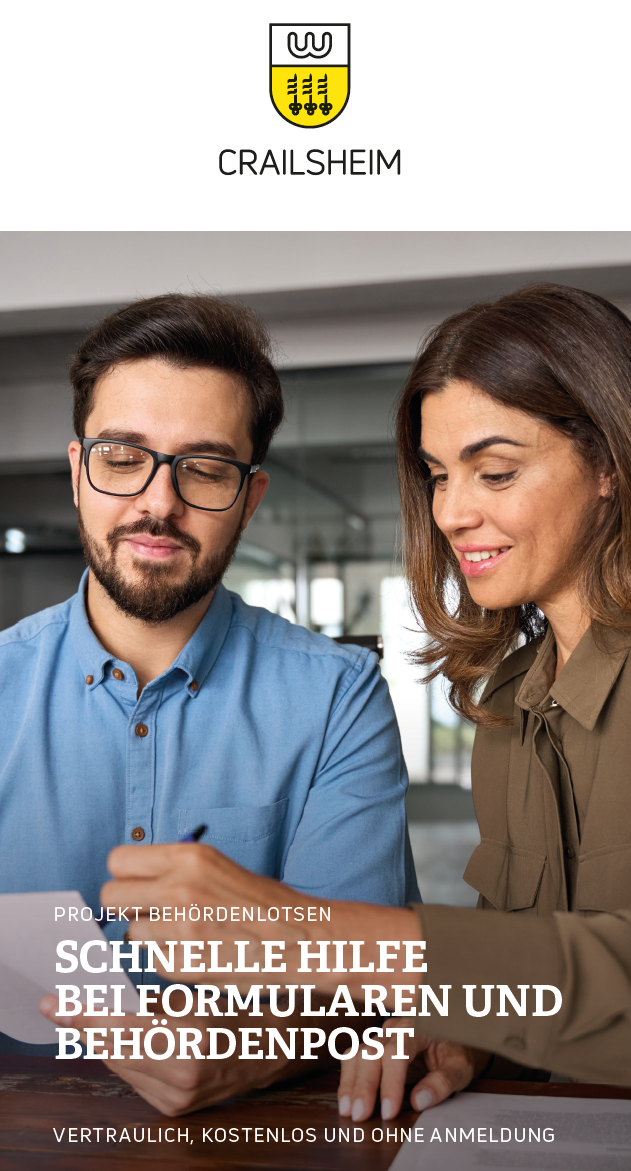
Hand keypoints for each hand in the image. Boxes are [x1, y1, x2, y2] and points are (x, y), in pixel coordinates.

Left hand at [38, 993, 307, 1115]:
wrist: (265, 1051)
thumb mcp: (191, 996)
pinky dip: (125, 1059)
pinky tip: (125, 1042)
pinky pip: (134, 1080)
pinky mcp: (174, 1109)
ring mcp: (177, 1098)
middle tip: (60, 1007)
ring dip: (105, 1041)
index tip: (56, 1005)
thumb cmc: (231, 1013)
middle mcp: (182, 1074)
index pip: (122, 1025)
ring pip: (120, 1065)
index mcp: (190, 1037)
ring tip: (93, 1018)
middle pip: (114, 1048)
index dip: (85, 1015)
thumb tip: (103, 1005)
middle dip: (86, 1026)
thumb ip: (147, 1003)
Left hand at [101, 842, 418, 996]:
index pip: (118, 860)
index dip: (126, 876)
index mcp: (189, 857)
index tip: (138, 885)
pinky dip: (170, 960)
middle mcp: (179, 888)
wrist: (305, 939)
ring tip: (185, 935)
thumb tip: (133, 880)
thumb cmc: (264, 904)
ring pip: (130, 932)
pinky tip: (199, 954)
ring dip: (150, 936)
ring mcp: (179, 928)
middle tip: (152, 913)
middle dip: (126, 907)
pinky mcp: (182, 964)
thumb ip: (176, 871)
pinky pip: (153, 960)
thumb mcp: (219, 868)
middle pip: (111, 896)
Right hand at [337, 1023, 488, 1121]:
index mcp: (416, 1028)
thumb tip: (419, 1101)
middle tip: (359, 1115)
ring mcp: (381, 1036)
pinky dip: (348, 1080)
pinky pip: (353, 1059)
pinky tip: (347, 1100)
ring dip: (350, 1083)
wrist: (454, 1034)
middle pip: (370, 1052)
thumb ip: (443, 1082)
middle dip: (363, 1085)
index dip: (390, 1082)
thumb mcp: (460, 1067)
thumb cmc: (457, 1051)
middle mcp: (394, 1028)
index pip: (396, 1052)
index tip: (389, 1111)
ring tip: (347, 1110)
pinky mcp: (373, 1047)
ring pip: (357, 1054)